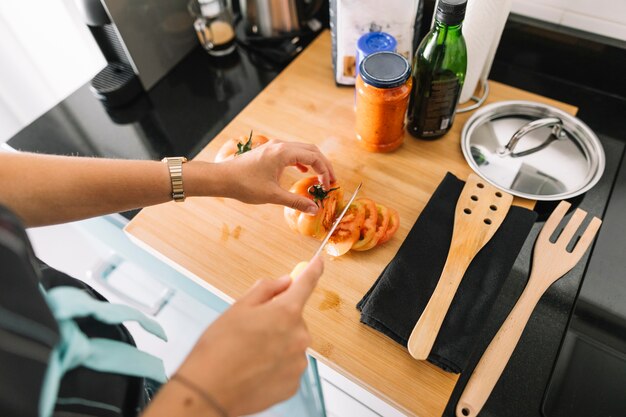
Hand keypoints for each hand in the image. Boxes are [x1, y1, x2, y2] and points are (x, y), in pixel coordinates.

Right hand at [174, 257, 323, 416]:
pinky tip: (255, 370)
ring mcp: (298, 362)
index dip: (313, 270)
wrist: (209, 391)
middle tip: (252, 330)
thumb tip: (284, 282)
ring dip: (277, 345)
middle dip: (278, 320)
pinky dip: (276, 366)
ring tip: (249, 355)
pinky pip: (288, 367)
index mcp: (286, 312)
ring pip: (291, 344)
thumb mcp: (238, 308)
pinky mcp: (293, 383)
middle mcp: (298, 336)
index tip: (319, 262)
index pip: (307, 283)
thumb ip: (266, 290)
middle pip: (295, 319)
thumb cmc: (218, 349)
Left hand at [217, 140, 335, 213]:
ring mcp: (274, 147)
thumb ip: (296, 201)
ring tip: (321, 176)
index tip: (328, 186)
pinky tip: (303, 171)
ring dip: (314, 162)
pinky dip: (302, 161)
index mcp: (283, 153)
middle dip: (324, 165)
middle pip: (311, 150)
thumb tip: (314, 209)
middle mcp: (280, 146)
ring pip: (302, 149)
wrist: (222, 178)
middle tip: (332, 180)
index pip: (314, 158)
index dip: (325, 171)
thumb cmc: (245, 185)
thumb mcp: (273, 195)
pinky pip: (292, 152)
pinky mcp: (269, 152)